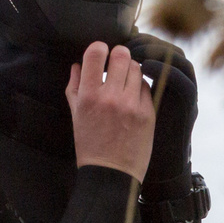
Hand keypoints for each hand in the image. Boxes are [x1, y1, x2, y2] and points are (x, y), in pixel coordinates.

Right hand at [64, 41, 156, 180]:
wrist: (111, 174)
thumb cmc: (89, 145)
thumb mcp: (75, 116)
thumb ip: (75, 87)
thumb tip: (77, 64)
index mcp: (89, 96)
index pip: (96, 52)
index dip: (99, 48)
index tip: (100, 55)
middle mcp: (111, 97)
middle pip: (122, 55)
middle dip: (118, 57)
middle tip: (116, 66)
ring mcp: (132, 105)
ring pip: (137, 69)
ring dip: (130, 71)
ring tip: (124, 83)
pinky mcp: (148, 113)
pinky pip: (147, 87)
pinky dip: (140, 88)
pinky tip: (133, 98)